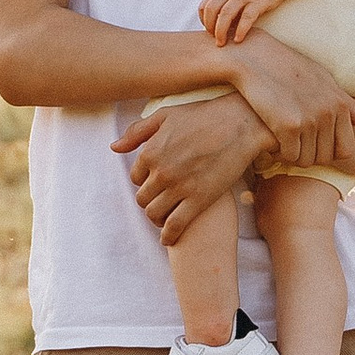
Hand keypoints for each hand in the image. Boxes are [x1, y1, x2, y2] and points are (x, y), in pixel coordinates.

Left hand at [114, 92, 265, 235]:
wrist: (240, 125)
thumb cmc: (203, 116)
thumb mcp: (165, 116)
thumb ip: (137, 132)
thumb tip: (114, 148)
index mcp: (150, 152)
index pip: (135, 178)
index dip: (144, 181)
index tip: (155, 183)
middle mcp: (161, 172)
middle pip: (142, 199)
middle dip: (149, 200)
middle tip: (160, 201)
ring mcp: (179, 188)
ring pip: (154, 214)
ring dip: (156, 218)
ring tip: (164, 218)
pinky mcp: (199, 200)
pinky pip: (175, 225)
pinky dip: (168, 236)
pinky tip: (168, 239)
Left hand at [200, 0, 285, 45]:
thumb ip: (224, 1)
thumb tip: (214, 21)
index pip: (205, 4)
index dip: (203, 19)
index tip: (209, 30)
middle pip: (212, 8)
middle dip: (210, 26)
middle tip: (215, 39)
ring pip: (226, 13)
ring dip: (221, 30)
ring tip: (222, 42)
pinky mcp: (259, 2)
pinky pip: (247, 17)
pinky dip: (241, 30)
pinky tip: (238, 39)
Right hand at [225, 32, 354, 174]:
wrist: (254, 58)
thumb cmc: (289, 69)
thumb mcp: (324, 81)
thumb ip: (349, 106)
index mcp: (340, 104)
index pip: (346, 150)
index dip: (328, 152)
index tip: (312, 143)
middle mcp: (329, 113)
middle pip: (325, 158)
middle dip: (310, 156)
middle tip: (294, 144)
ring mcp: (310, 119)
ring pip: (307, 160)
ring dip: (294, 156)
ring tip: (283, 141)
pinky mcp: (288, 125)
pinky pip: (290, 155)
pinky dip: (280, 153)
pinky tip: (272, 140)